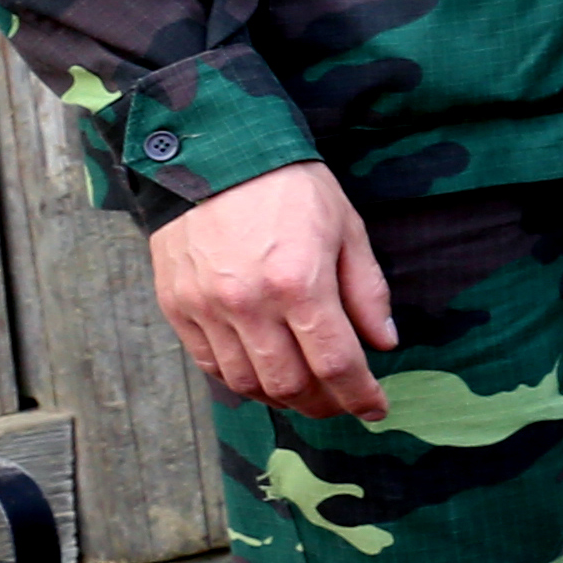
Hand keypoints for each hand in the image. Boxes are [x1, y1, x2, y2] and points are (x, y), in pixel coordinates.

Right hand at [148, 162, 394, 417]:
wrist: (212, 153)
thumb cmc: (289, 187)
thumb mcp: (346, 228)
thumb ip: (367, 291)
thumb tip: (384, 343)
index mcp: (299, 282)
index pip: (336, 363)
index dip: (360, 395)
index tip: (377, 409)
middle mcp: (249, 303)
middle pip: (289, 384)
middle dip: (324, 404)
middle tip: (342, 403)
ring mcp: (206, 308)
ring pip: (247, 382)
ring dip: (281, 397)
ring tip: (305, 391)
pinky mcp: (177, 306)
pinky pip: (210, 364)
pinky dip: (240, 379)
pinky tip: (263, 372)